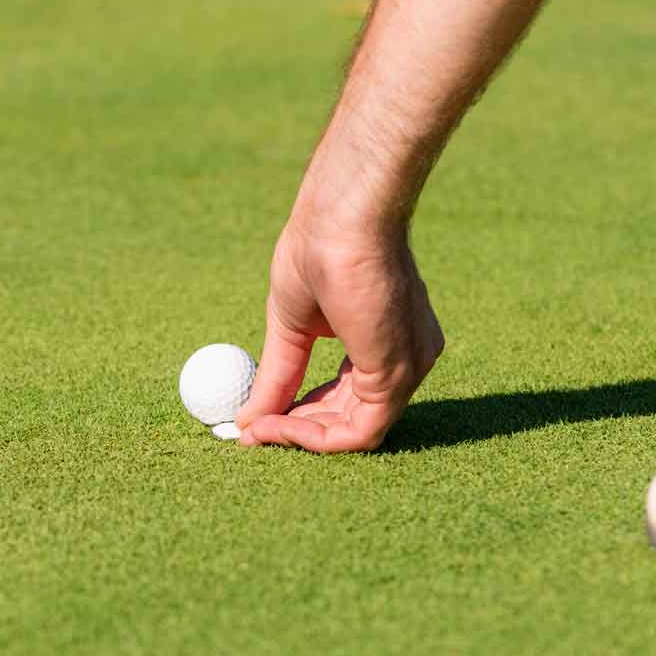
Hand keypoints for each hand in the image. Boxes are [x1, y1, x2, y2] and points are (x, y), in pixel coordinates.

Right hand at [232, 210, 443, 452]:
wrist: (339, 218)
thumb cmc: (317, 251)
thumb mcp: (290, 327)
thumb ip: (278, 375)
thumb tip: (249, 421)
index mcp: (385, 340)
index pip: (348, 396)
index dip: (302, 414)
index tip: (260, 420)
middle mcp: (406, 358)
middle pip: (353, 419)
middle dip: (299, 430)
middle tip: (253, 430)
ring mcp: (406, 368)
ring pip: (356, 433)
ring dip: (301, 437)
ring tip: (259, 427)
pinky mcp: (395, 376)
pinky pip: (356, 433)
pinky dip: (313, 437)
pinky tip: (276, 424)